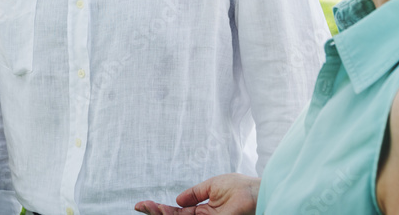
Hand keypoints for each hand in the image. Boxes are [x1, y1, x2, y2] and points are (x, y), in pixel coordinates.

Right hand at [134, 174, 259, 214]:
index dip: (160, 210)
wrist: (258, 192)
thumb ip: (195, 194)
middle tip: (140, 206)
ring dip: (161, 214)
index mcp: (203, 212)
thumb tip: (177, 200)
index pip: (177, 214)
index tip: (142, 204)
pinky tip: (162, 212)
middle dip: (156, 213)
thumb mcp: (213, 186)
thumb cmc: (242, 188)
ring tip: (148, 207)